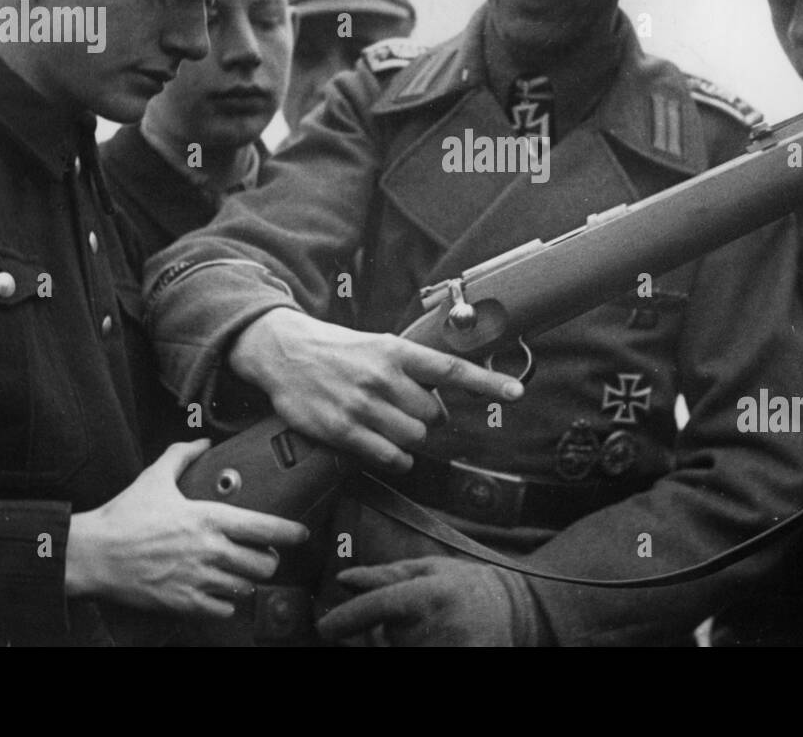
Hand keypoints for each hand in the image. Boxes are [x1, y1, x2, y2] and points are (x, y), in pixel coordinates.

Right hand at [66, 439, 307, 618]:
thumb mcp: (155, 477)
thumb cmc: (124, 516)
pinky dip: (227, 603)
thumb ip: (182, 455)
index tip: (302, 533)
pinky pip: (223, 609)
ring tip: (240, 572)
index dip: (290, 532)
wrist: (92, 554)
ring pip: (245, 586)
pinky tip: (220, 593)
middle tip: (264, 555)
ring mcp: (198, 579)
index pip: (264, 527)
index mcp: (208, 518)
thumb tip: (202, 440)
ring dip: (247, 580)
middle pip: (263, 563)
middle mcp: (209, 550)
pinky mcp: (183, 603)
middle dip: (269, 560)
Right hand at [229, 308, 523, 471]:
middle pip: (434, 415)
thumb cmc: (340, 351)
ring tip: (390, 424)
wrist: (286, 353)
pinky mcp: (343, 430)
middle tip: (408, 408)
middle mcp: (383, 378)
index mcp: (396, 351)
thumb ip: (414, 365)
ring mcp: (363, 406)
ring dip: (410, 437)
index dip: (487, 383)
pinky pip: (389, 456)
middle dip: (429, 417)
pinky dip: (396, 457)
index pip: (452, 369)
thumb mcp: (380, 345)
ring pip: (415, 437)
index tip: (516, 392)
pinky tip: (385, 446)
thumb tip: (451, 385)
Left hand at [316, 557, 544, 645]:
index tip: (325, 627)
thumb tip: (343, 579)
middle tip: (403, 627)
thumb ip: (384, 576)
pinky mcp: (463, 662)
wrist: (513, 608)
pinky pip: (417, 663)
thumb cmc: (461, 585)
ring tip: (428, 633)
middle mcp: (438, 623)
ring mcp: (450, 649)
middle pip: (384, 641)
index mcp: (429, 592)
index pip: (378, 605)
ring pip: (399, 653)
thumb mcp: (426, 570)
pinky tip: (431, 641)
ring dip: (401, 647)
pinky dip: (416, 650)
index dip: (346, 618)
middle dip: (380, 638)